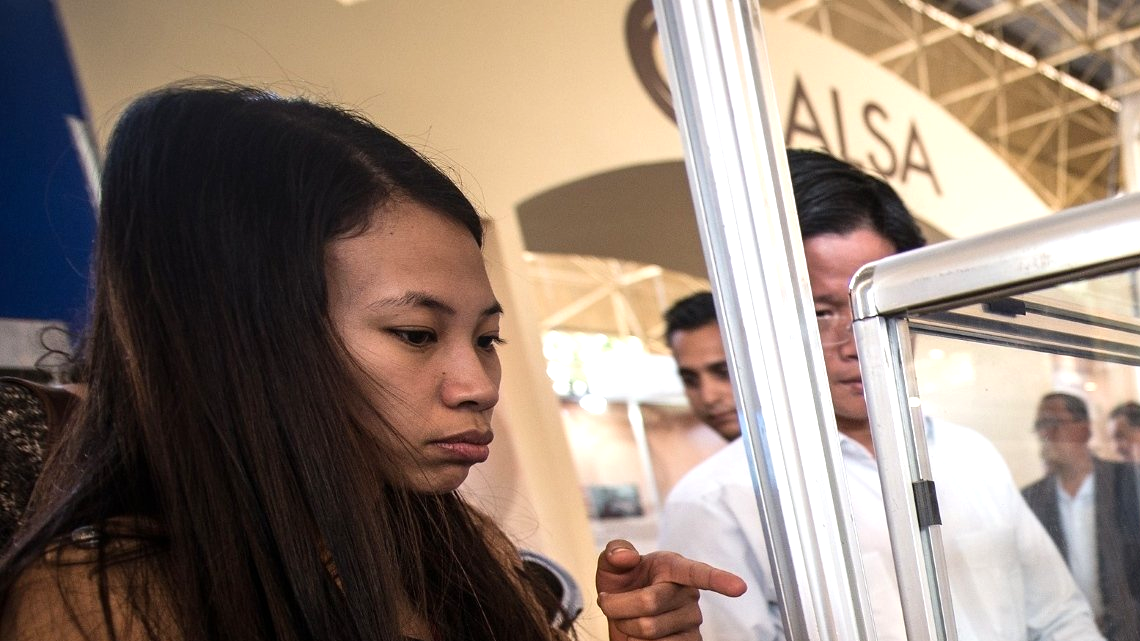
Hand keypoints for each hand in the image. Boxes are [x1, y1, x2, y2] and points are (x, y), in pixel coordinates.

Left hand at [595, 539, 746, 640]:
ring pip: (648, 629)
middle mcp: (688, 594)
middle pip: (648, 603)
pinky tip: (638, 636)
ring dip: (625, 625)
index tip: (739, 587)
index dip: (719, 580)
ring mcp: (691, 621)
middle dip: (618, 605)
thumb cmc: (621, 584)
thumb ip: (615, 552)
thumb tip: (626, 556)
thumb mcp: (612, 564)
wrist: (618, 613)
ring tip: (627, 618)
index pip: (698, 573)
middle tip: (610, 603)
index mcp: (674, 568)